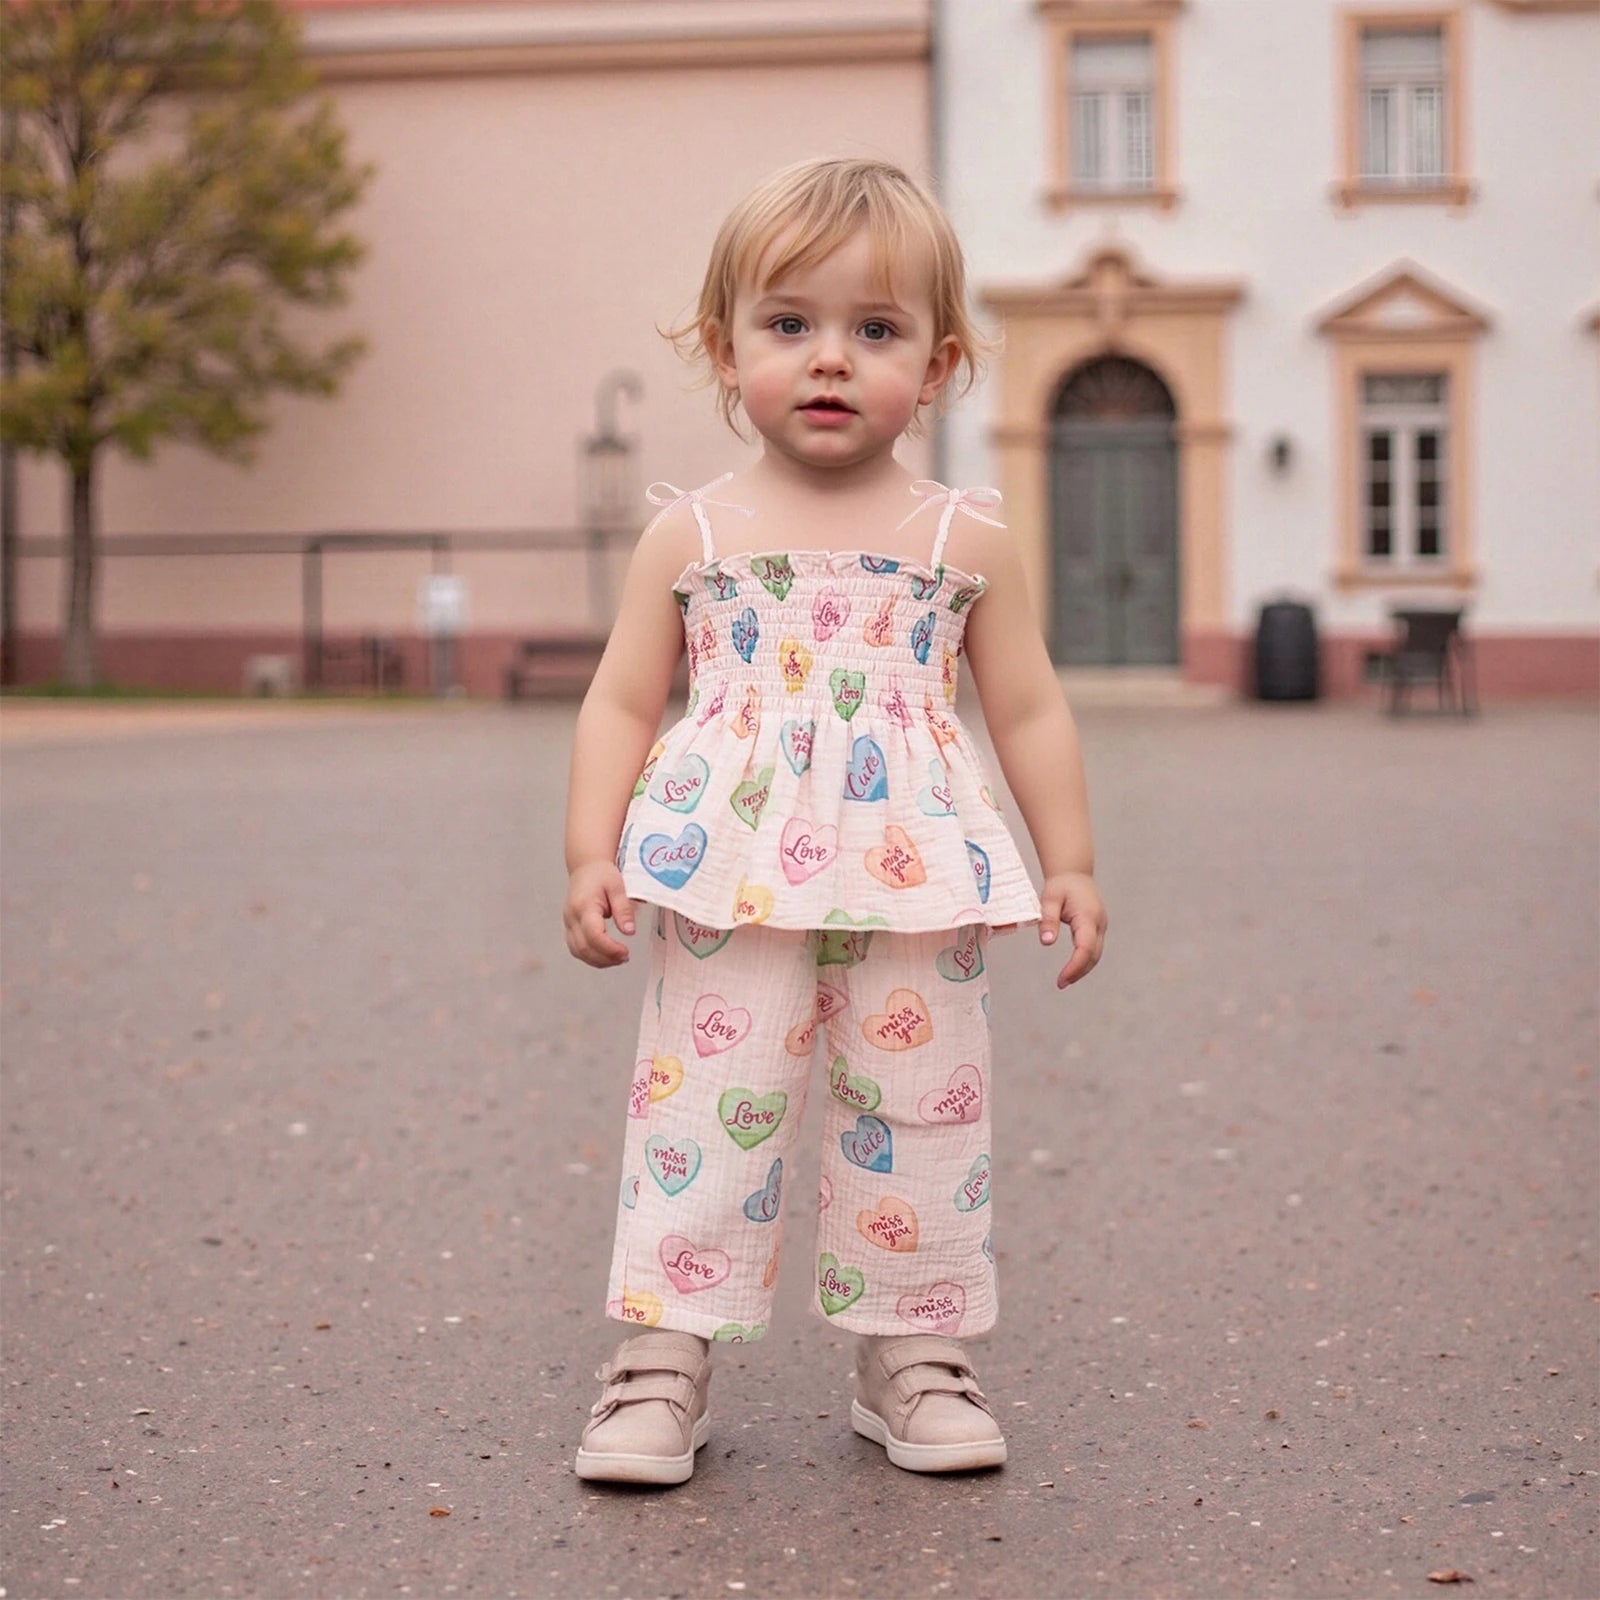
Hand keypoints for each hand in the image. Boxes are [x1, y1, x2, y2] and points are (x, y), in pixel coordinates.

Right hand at [563, 860, 636, 967]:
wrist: (586, 867)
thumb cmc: (602, 874)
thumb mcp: (618, 887)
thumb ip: (623, 910)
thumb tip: (629, 932)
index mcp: (583, 906)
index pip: (593, 935)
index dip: (610, 949)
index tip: (625, 952)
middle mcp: (571, 917)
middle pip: (584, 948)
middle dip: (606, 958)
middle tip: (625, 957)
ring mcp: (568, 923)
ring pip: (578, 952)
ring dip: (599, 961)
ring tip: (619, 958)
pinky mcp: (570, 928)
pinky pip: (577, 948)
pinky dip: (592, 956)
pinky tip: (607, 955)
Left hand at [1038, 871, 1105, 988]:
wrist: (1075, 874)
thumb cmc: (1061, 885)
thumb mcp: (1049, 899)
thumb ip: (1048, 919)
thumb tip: (1047, 943)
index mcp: (1088, 916)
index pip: (1085, 948)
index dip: (1075, 966)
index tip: (1062, 979)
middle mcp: (1099, 923)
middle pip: (1093, 955)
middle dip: (1078, 972)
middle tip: (1061, 984)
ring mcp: (1101, 926)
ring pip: (1096, 954)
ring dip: (1082, 969)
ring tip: (1064, 980)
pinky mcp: (1097, 928)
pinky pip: (1094, 949)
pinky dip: (1085, 961)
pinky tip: (1072, 969)